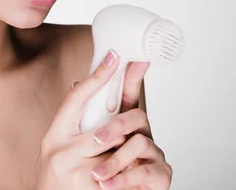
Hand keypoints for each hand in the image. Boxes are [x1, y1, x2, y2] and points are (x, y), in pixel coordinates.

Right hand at [35, 50, 126, 189]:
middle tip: (129, 134)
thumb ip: (71, 122)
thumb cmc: (57, 178)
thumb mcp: (58, 147)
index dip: (96, 76)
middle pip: (105, 127)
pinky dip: (126, 176)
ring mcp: (74, 170)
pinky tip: (126, 180)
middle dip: (121, 132)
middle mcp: (60, 150)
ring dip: (125, 155)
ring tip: (127, 160)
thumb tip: (78, 83)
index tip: (114, 56)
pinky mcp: (89, 188)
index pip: (76, 97)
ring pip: (116, 151)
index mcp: (54, 135)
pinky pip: (118, 175)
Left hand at [89, 59, 172, 188]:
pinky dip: (123, 179)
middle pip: (136, 115)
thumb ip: (82, 115)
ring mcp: (153, 154)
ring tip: (97, 175)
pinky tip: (108, 185)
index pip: (129, 95)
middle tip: (97, 140)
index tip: (136, 58)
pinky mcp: (160, 175)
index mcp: (122, 125)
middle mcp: (141, 135)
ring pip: (140, 143)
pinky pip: (146, 171)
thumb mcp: (82, 144)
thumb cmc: (95, 176)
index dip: (133, 75)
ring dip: (115, 160)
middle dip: (116, 126)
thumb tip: (75, 83)